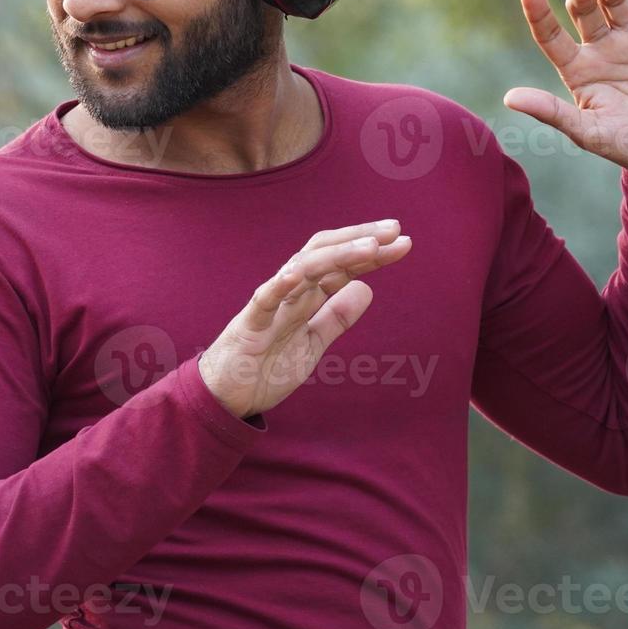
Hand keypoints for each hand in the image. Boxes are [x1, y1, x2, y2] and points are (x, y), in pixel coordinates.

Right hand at [198, 221, 412, 418]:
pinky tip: (299, 274)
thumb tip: (367, 289)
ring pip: (304, 270)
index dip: (372, 253)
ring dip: (338, 255)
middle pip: (325, 254)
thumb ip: (336, 317)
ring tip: (370, 246)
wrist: (225, 398)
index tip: (403, 242)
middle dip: (360, 239)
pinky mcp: (249, 324)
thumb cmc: (264, 367)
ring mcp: (269, 305)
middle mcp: (288, 292)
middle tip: (395, 230)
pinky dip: (280, 286)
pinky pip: (265, 301)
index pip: (342, 265)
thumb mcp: (313, 343)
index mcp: (304, 296)